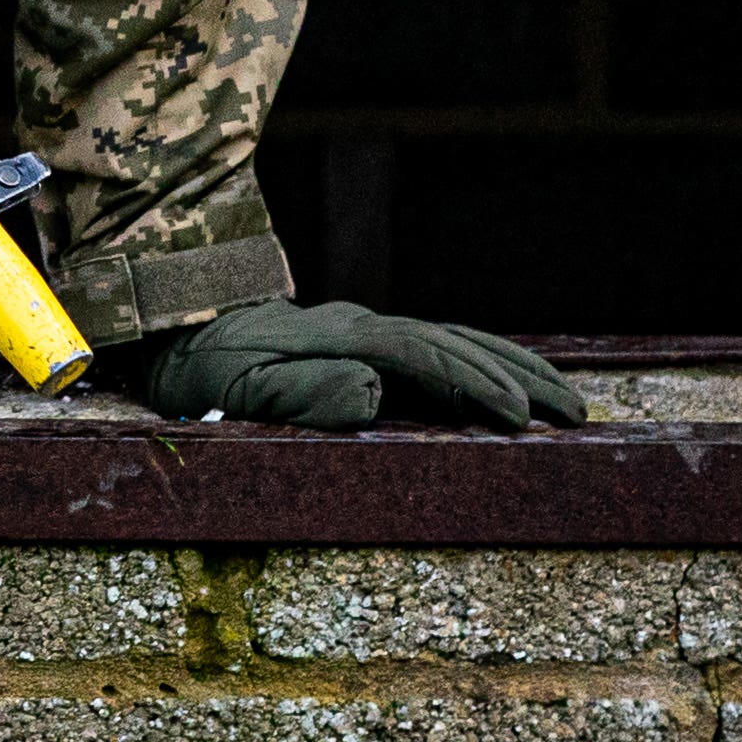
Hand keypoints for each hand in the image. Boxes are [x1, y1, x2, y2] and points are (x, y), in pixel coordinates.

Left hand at [127, 299, 588, 430]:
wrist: (169, 323)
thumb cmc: (198, 369)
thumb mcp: (234, 386)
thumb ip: (300, 391)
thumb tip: (374, 389)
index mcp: (338, 338)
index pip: (423, 358)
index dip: (473, 387)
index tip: (519, 419)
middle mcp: (359, 324)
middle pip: (454, 344)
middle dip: (517, 378)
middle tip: (571, 417)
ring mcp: (363, 327)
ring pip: (454, 338)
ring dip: (513, 366)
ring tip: (563, 399)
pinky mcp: (361, 338)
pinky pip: (436, 342)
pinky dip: (483, 358)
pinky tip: (508, 379)